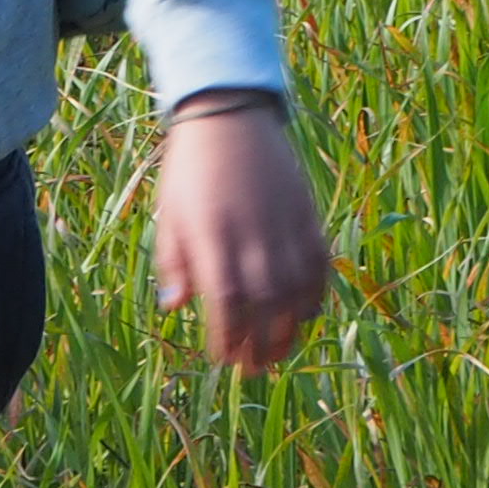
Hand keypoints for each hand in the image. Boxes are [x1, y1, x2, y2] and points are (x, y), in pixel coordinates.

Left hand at [150, 97, 329, 373]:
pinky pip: (319, 265)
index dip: (228, 337)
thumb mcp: (169, 217)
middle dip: (260, 344)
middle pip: (265, 305)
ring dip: (289, 329)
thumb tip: (176, 307)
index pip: (226, 302)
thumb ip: (173, 263)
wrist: (228, 117)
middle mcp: (252, 235)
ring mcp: (284, 225)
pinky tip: (305, 316)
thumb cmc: (189, 172)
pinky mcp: (307, 215)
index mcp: (212, 237)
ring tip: (278, 353)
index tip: (222, 358)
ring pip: (295, 290)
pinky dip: (315, 294)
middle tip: (253, 370)